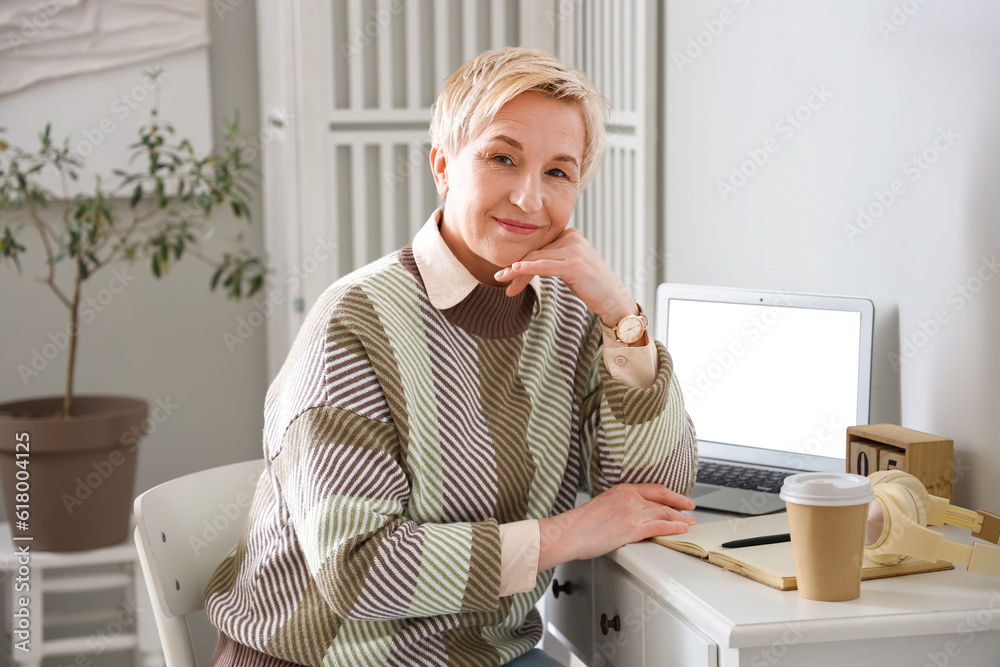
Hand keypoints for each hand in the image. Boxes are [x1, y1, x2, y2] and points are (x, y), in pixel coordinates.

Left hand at [493, 228, 637, 326]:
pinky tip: (515, 269)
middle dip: (516, 268)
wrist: (613, 299)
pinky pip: (544, 266)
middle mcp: (571, 237)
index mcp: (569, 235)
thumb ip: (552, 260)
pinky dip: (528, 268)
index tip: (506, 273)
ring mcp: (573, 249)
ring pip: (536, 259)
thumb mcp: (568, 268)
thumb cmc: (590, 286)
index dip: (521, 260)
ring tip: (503, 282)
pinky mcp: (574, 264)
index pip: (538, 246)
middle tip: (500, 279)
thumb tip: (527, 261)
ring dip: (517, 272)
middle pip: (535, 251)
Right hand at [536, 484, 696, 571]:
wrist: (569, 532)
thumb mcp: (601, 506)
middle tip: (690, 509)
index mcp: (621, 490)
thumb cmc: (579, 524)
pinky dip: (674, 528)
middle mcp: (630, 497)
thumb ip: (617, 507)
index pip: (653, 489)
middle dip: (680, 505)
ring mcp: (633, 512)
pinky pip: (660, 527)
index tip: (677, 498)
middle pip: (662, 500)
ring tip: (690, 523)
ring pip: (664, 513)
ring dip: (681, 519)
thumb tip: (625, 516)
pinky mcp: (633, 528)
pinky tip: (681, 530)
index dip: (669, 494)